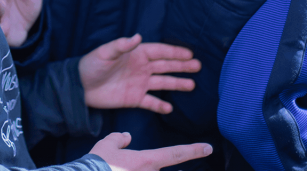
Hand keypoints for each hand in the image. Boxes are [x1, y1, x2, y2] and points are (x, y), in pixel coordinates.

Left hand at [79, 34, 199, 113]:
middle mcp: (141, 68)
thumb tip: (138, 36)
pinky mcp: (134, 99)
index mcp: (136, 54)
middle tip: (198, 66)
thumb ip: (122, 45)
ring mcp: (139, 84)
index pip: (160, 52)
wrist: (80, 87)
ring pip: (162, 83)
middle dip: (181, 66)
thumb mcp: (105, 53)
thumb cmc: (91, 65)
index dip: (174, 52)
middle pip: (165, 66)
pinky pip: (150, 102)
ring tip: (192, 85)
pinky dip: (160, 105)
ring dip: (176, 84)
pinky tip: (170, 108)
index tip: (189, 53)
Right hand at [90, 131, 212, 170]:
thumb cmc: (98, 163)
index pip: (175, 154)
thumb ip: (119, 139)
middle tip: (159, 164)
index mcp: (147, 161)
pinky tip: (127, 170)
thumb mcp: (107, 144)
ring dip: (149, 169)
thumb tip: (126, 137)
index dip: (193, 150)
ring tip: (136, 166)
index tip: (208, 147)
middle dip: (165, 169)